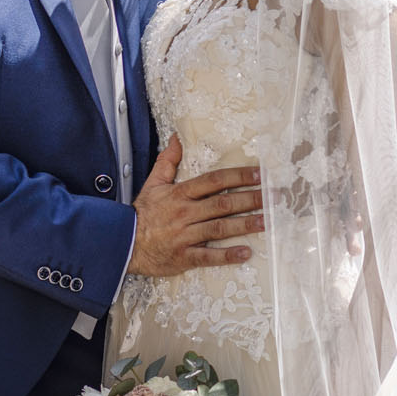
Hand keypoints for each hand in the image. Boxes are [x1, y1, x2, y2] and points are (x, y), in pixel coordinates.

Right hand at [125, 135, 262, 278]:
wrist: (122, 243)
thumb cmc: (142, 213)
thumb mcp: (153, 183)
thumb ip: (168, 160)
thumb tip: (177, 138)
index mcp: (180, 194)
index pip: (214, 181)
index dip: (238, 177)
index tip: (260, 175)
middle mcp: (185, 213)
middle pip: (223, 204)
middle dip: (251, 200)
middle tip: (275, 198)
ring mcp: (185, 236)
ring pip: (219, 228)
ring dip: (245, 225)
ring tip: (268, 221)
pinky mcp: (183, 257)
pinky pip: (207, 256)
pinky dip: (226, 255)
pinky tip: (245, 253)